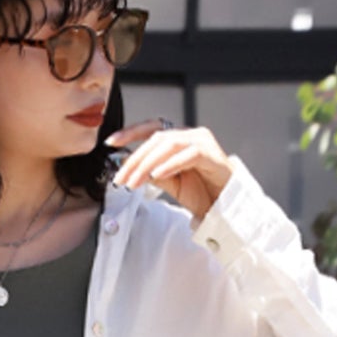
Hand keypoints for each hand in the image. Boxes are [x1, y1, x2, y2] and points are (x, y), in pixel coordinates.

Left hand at [106, 119, 233, 223]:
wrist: (225, 206)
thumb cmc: (201, 192)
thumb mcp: (170, 183)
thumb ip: (152, 173)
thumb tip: (129, 168)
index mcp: (179, 138)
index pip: (151, 129)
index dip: (130, 133)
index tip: (111, 143)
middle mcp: (190, 135)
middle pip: (156, 139)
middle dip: (135, 159)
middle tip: (121, 178)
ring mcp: (201, 141)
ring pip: (169, 144)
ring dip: (148, 164)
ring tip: (135, 181)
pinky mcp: (211, 153)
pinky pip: (187, 155)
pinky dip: (170, 164)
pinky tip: (157, 175)